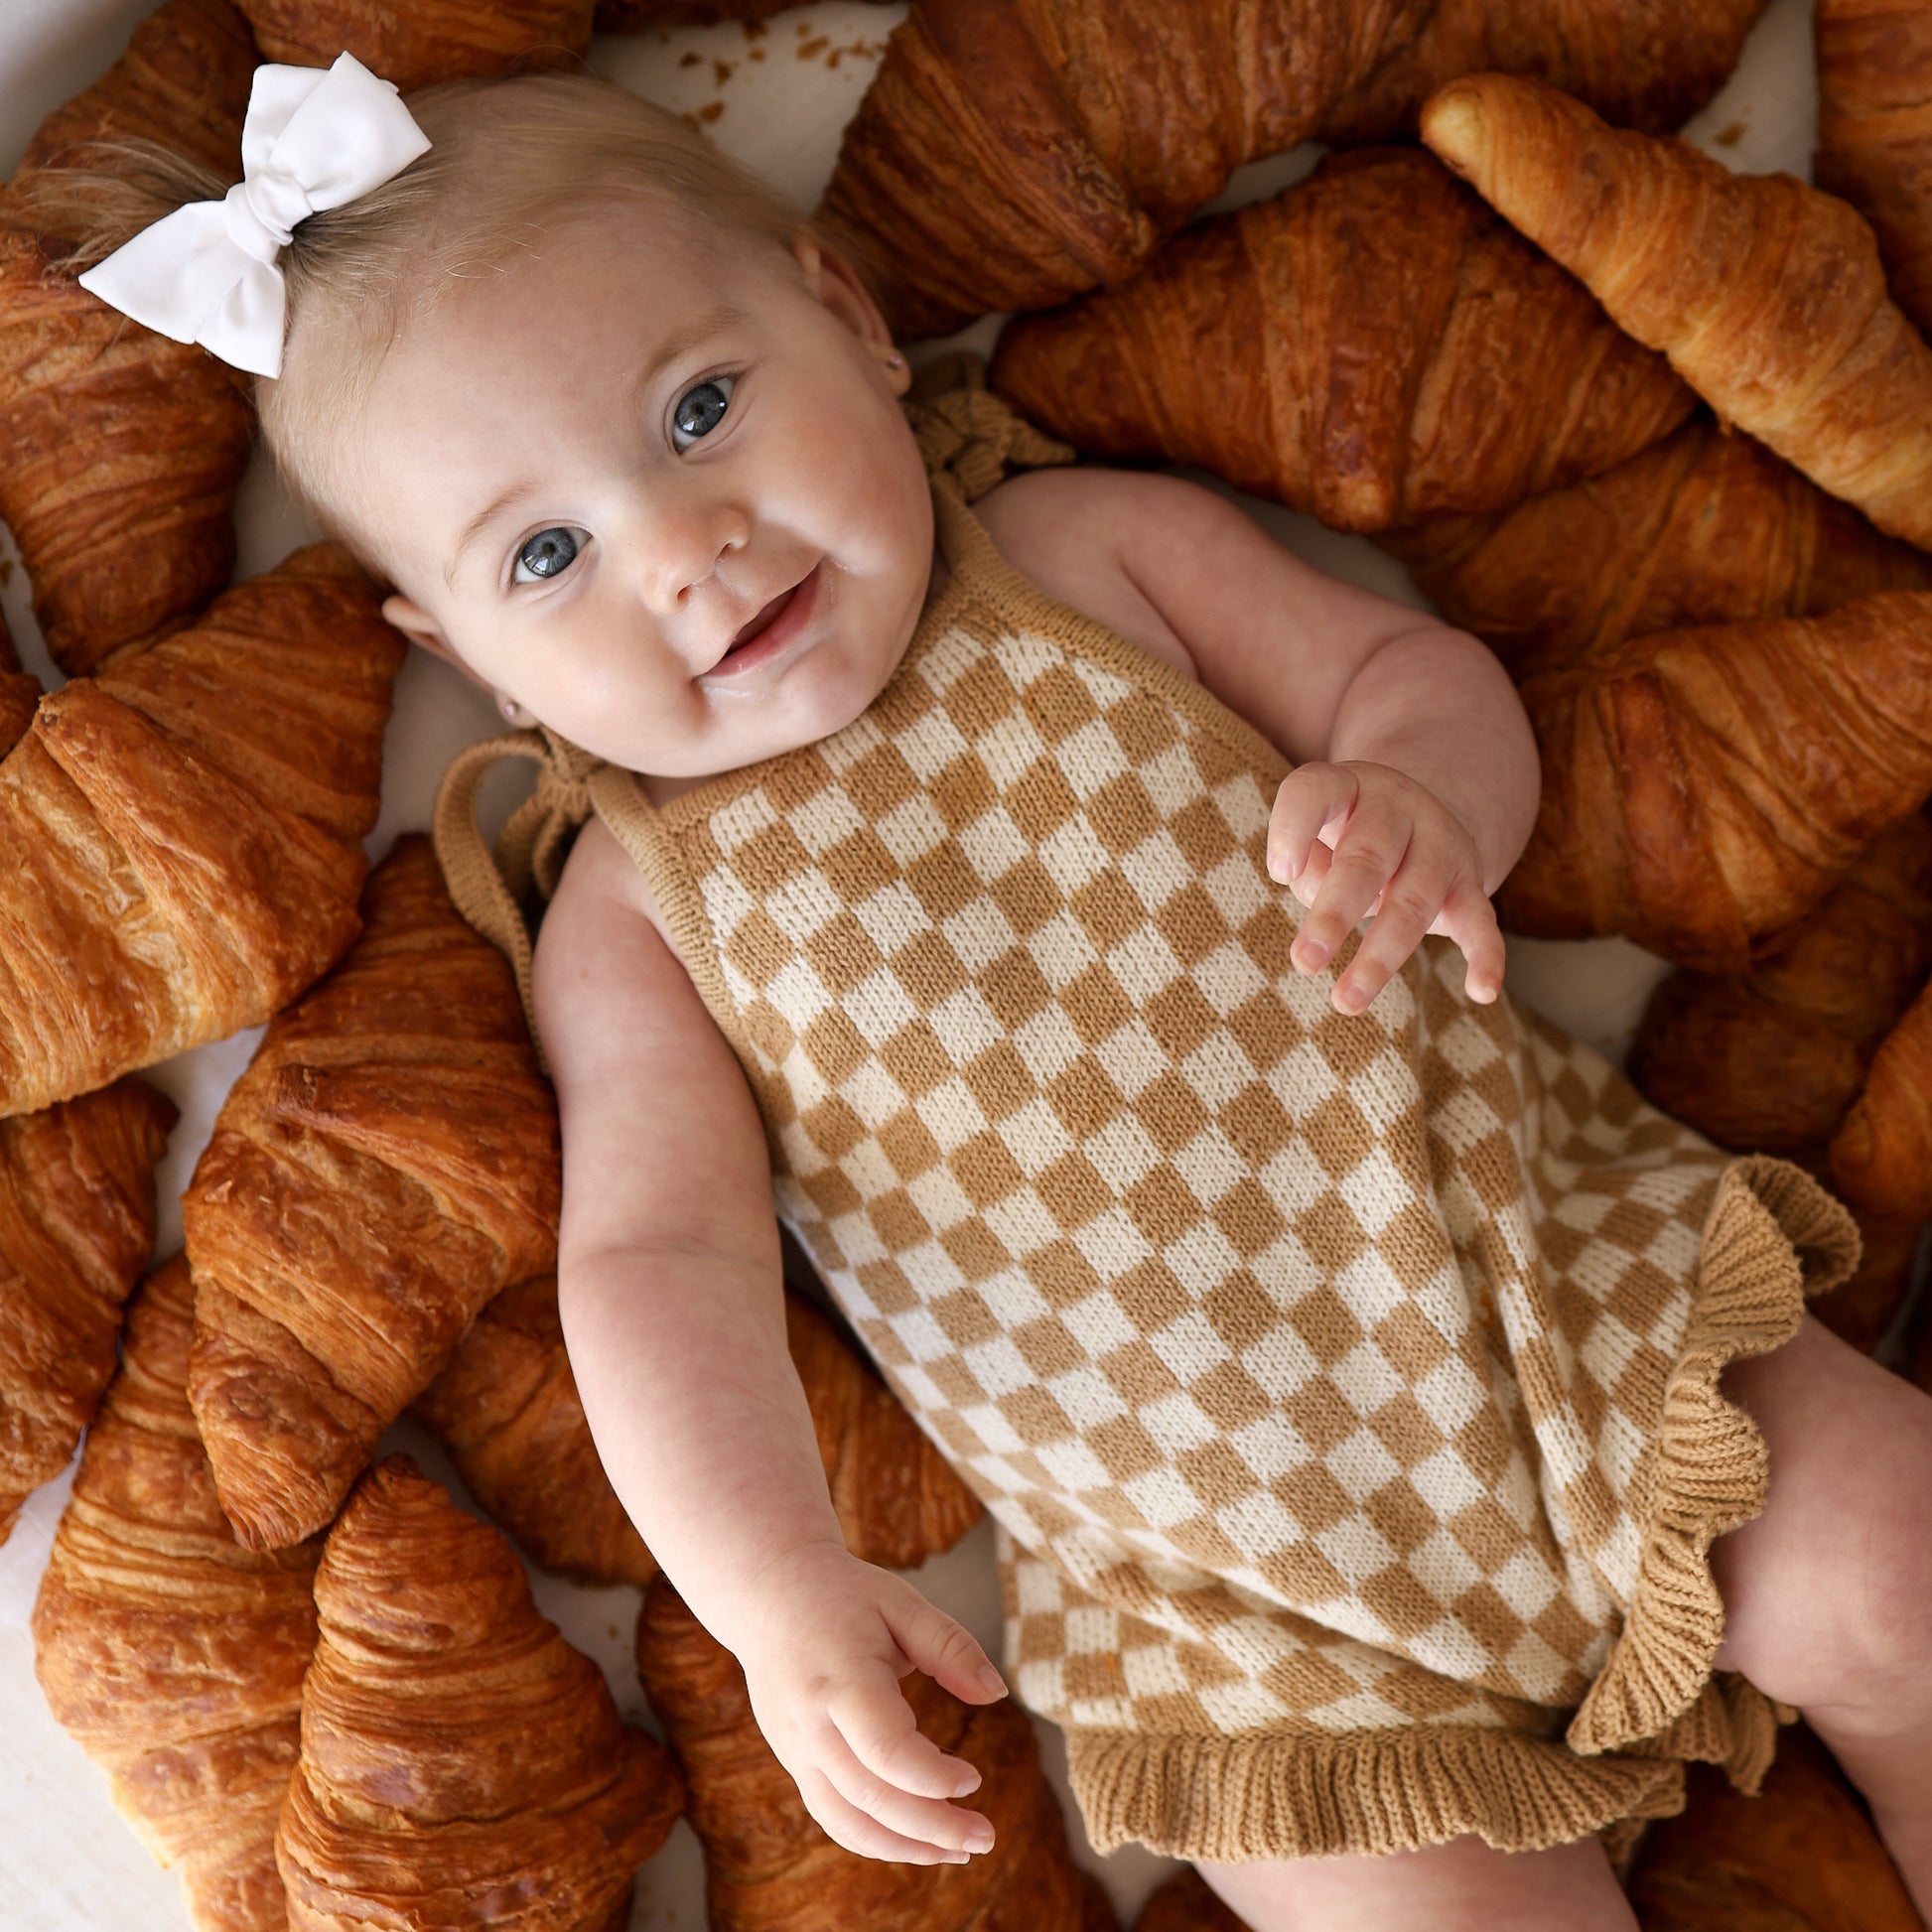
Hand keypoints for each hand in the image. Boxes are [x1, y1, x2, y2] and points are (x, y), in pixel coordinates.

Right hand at [722, 1540, 1009, 1864]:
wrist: (768, 1593)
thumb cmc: (843, 1595)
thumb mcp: (902, 1604)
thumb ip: (950, 1646)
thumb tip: (996, 1694)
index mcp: (840, 1679)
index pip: (885, 1751)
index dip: (932, 1777)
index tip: (974, 1779)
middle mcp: (811, 1724)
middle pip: (870, 1797)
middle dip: (932, 1827)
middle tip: (986, 1837)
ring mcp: (795, 1749)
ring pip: (846, 1821)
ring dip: (905, 1846)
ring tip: (958, 1852)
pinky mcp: (793, 1762)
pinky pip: (831, 1815)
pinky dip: (875, 1839)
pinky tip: (916, 1839)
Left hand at [1266, 760, 1504, 1010]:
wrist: (1418, 815)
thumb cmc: (1344, 837)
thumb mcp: (1317, 836)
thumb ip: (1309, 866)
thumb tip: (1323, 900)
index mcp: (1349, 787)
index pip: (1316, 791)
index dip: (1294, 828)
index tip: (1280, 872)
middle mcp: (1398, 808)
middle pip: (1367, 858)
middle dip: (1335, 913)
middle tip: (1304, 962)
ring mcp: (1440, 845)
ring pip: (1414, 901)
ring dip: (1381, 956)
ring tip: (1346, 1001)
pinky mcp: (1469, 884)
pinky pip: (1482, 921)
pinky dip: (1487, 957)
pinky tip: (1481, 992)